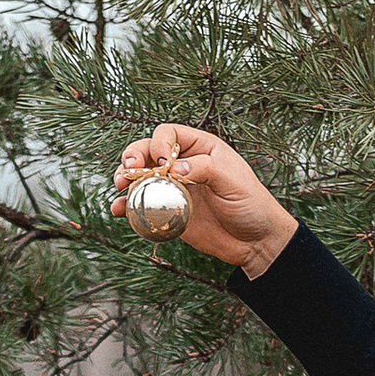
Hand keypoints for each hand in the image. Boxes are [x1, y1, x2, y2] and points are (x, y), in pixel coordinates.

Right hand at [110, 124, 297, 280]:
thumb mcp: (233, 181)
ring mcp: (172, 188)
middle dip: (132, 157)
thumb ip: (205, 169)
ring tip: (119, 188)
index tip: (162, 164)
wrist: (254, 241)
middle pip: (145, 152)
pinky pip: (140, 204)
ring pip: (138, 177)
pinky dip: (127, 205)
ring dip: (124, 179)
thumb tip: (174, 167)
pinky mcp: (167, 211)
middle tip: (129, 170)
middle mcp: (182, 164)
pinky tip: (119, 210)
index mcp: (200, 147)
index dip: (159, 144)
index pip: (168, 134)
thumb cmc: (251, 205)